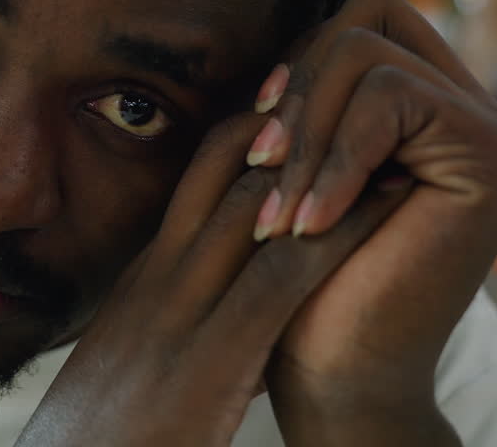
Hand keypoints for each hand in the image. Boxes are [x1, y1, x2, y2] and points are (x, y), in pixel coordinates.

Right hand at [17, 115, 406, 446]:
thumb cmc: (105, 434)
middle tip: (352, 85)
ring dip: (326, 157)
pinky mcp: (213, 354)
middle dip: (292, 115)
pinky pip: (285, 273)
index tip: (306, 106)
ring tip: (387, 128)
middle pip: (226, 160)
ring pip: (259, 198)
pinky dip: (341, 229)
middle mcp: (163, 274)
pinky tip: (390, 206)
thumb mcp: (132, 361)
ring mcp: (185, 307)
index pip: (199, 172)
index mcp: (146, 274)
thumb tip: (223, 315)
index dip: (256, 128)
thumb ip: (172, 325)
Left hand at [244, 0, 496, 440]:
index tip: (256, 132)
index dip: (298, 59)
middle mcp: (466, 106)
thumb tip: (286, 25)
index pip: (359, 16)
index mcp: (422, 102)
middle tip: (260, 169)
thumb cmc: (298, 271)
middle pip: (364, 17)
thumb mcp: (289, 162)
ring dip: (304, 131)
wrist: (332, 370)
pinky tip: (308, 226)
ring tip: (281, 211)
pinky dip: (333, 159)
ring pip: (367, 55)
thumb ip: (305, 93)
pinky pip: (391, 99)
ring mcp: (490, 130)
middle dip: (296, 90)